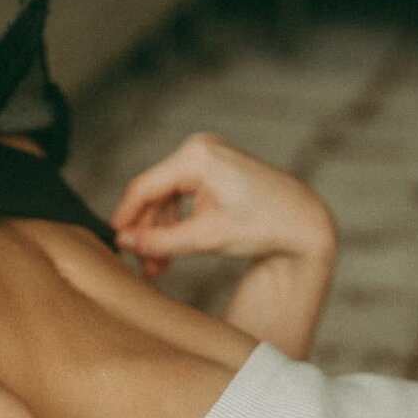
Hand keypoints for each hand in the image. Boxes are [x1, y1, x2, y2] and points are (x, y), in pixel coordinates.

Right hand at [111, 133, 336, 278]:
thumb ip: (160, 241)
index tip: (114, 246)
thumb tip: (124, 243)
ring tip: (160, 268)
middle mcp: (199, 149)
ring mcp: (207, 157)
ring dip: (160, 233)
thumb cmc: (262, 226)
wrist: (302, 222)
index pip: (144, 188)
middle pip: (154, 194)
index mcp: (196, 157)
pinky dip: (176, 224)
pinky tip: (173, 250)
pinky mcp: (214, 170)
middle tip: (145, 267)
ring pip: (166, 199)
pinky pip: (182, 197)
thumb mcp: (206, 238)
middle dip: (147, 233)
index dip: (125, 219)